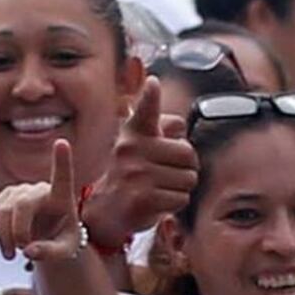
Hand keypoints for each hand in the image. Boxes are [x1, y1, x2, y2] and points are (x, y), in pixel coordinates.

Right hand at [0, 140, 81, 263]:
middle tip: (19, 252)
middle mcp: (40, 189)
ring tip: (10, 255)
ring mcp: (20, 191)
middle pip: (21, 205)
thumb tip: (29, 251)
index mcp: (62, 197)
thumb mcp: (66, 251)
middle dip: (17, 232)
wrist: (49, 238)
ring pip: (2, 210)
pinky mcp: (3, 198)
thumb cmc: (63, 240)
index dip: (62, 160)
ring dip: (2, 236)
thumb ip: (51, 252)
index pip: (63, 177)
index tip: (62, 143)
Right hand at [81, 77, 198, 249]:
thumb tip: (180, 123)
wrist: (106, 211)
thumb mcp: (141, 147)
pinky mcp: (142, 198)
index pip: (144, 111)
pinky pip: (182, 198)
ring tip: (161, 188)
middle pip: (188, 154)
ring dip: (181, 187)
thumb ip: (162, 130)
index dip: (150, 96)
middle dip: (186, 167)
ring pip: (188, 178)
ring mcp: (136, 175)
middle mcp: (131, 150)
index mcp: (134, 134)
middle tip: (167, 174)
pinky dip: (176, 204)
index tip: (153, 83)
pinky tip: (158, 201)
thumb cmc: (133, 174)